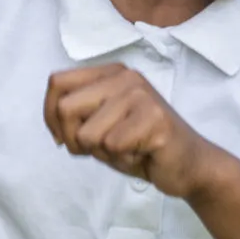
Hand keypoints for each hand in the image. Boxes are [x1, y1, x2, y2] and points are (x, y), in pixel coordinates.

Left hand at [44, 63, 220, 198]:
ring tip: (128, 149)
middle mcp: (125, 77)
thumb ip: (79, 115)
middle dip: (74, 140)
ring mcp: (141, 95)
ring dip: (102, 153)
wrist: (189, 165)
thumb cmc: (141, 147)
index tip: (64, 138)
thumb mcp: (102, 125)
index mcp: (111, 73)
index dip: (50, 116)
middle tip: (100, 149)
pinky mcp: (154, 118)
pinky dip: (123, 160)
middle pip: (66, 108)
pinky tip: (142, 154)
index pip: (56, 83)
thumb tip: (54, 120)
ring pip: (88, 134)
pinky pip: (113, 146)